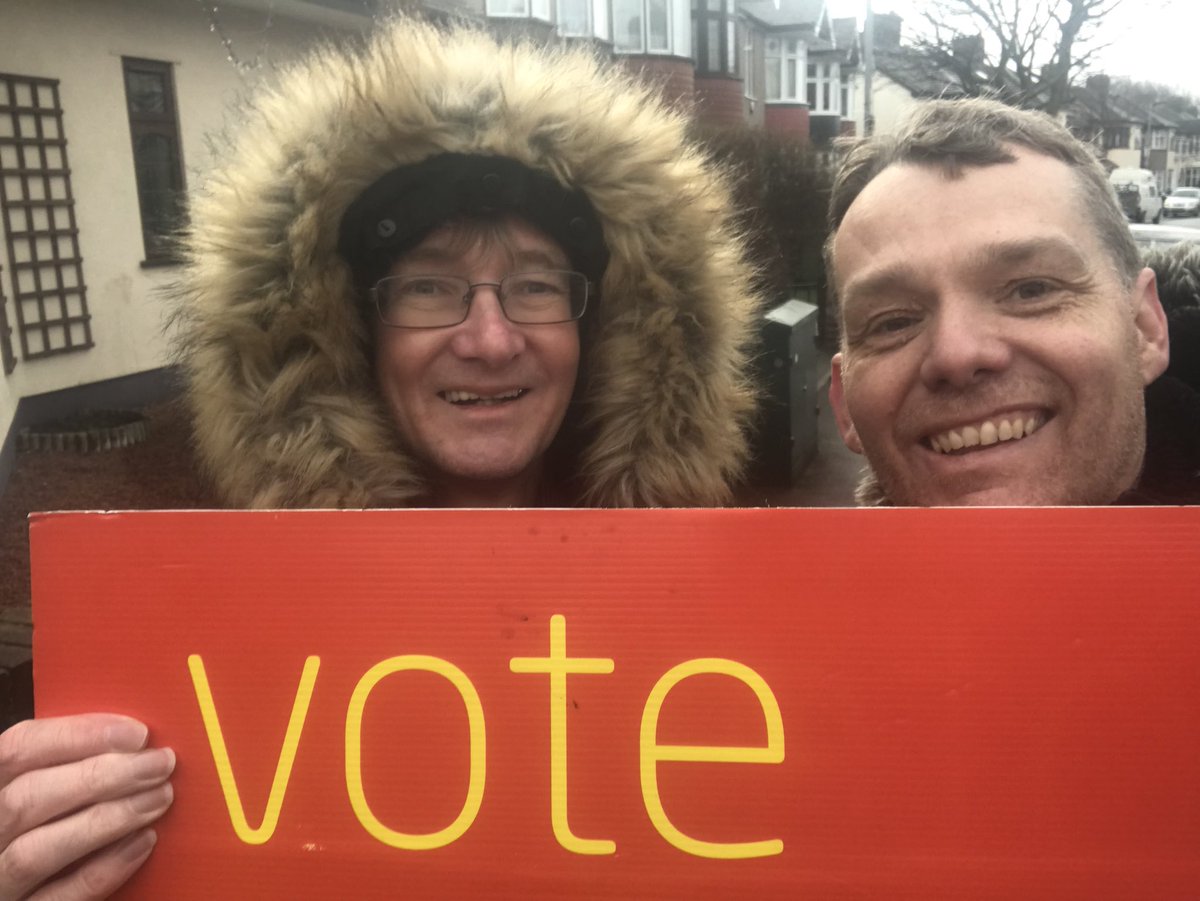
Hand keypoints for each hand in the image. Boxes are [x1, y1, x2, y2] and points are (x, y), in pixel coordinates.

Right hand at [0, 714, 173, 899]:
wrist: (36, 881)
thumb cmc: (50, 820)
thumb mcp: (46, 785)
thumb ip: (71, 764)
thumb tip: (136, 740)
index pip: (18, 749)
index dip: (78, 735)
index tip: (137, 733)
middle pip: (27, 798)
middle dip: (101, 776)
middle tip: (159, 765)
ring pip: (35, 851)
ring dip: (105, 820)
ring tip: (159, 798)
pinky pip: (56, 899)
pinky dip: (101, 870)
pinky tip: (142, 842)